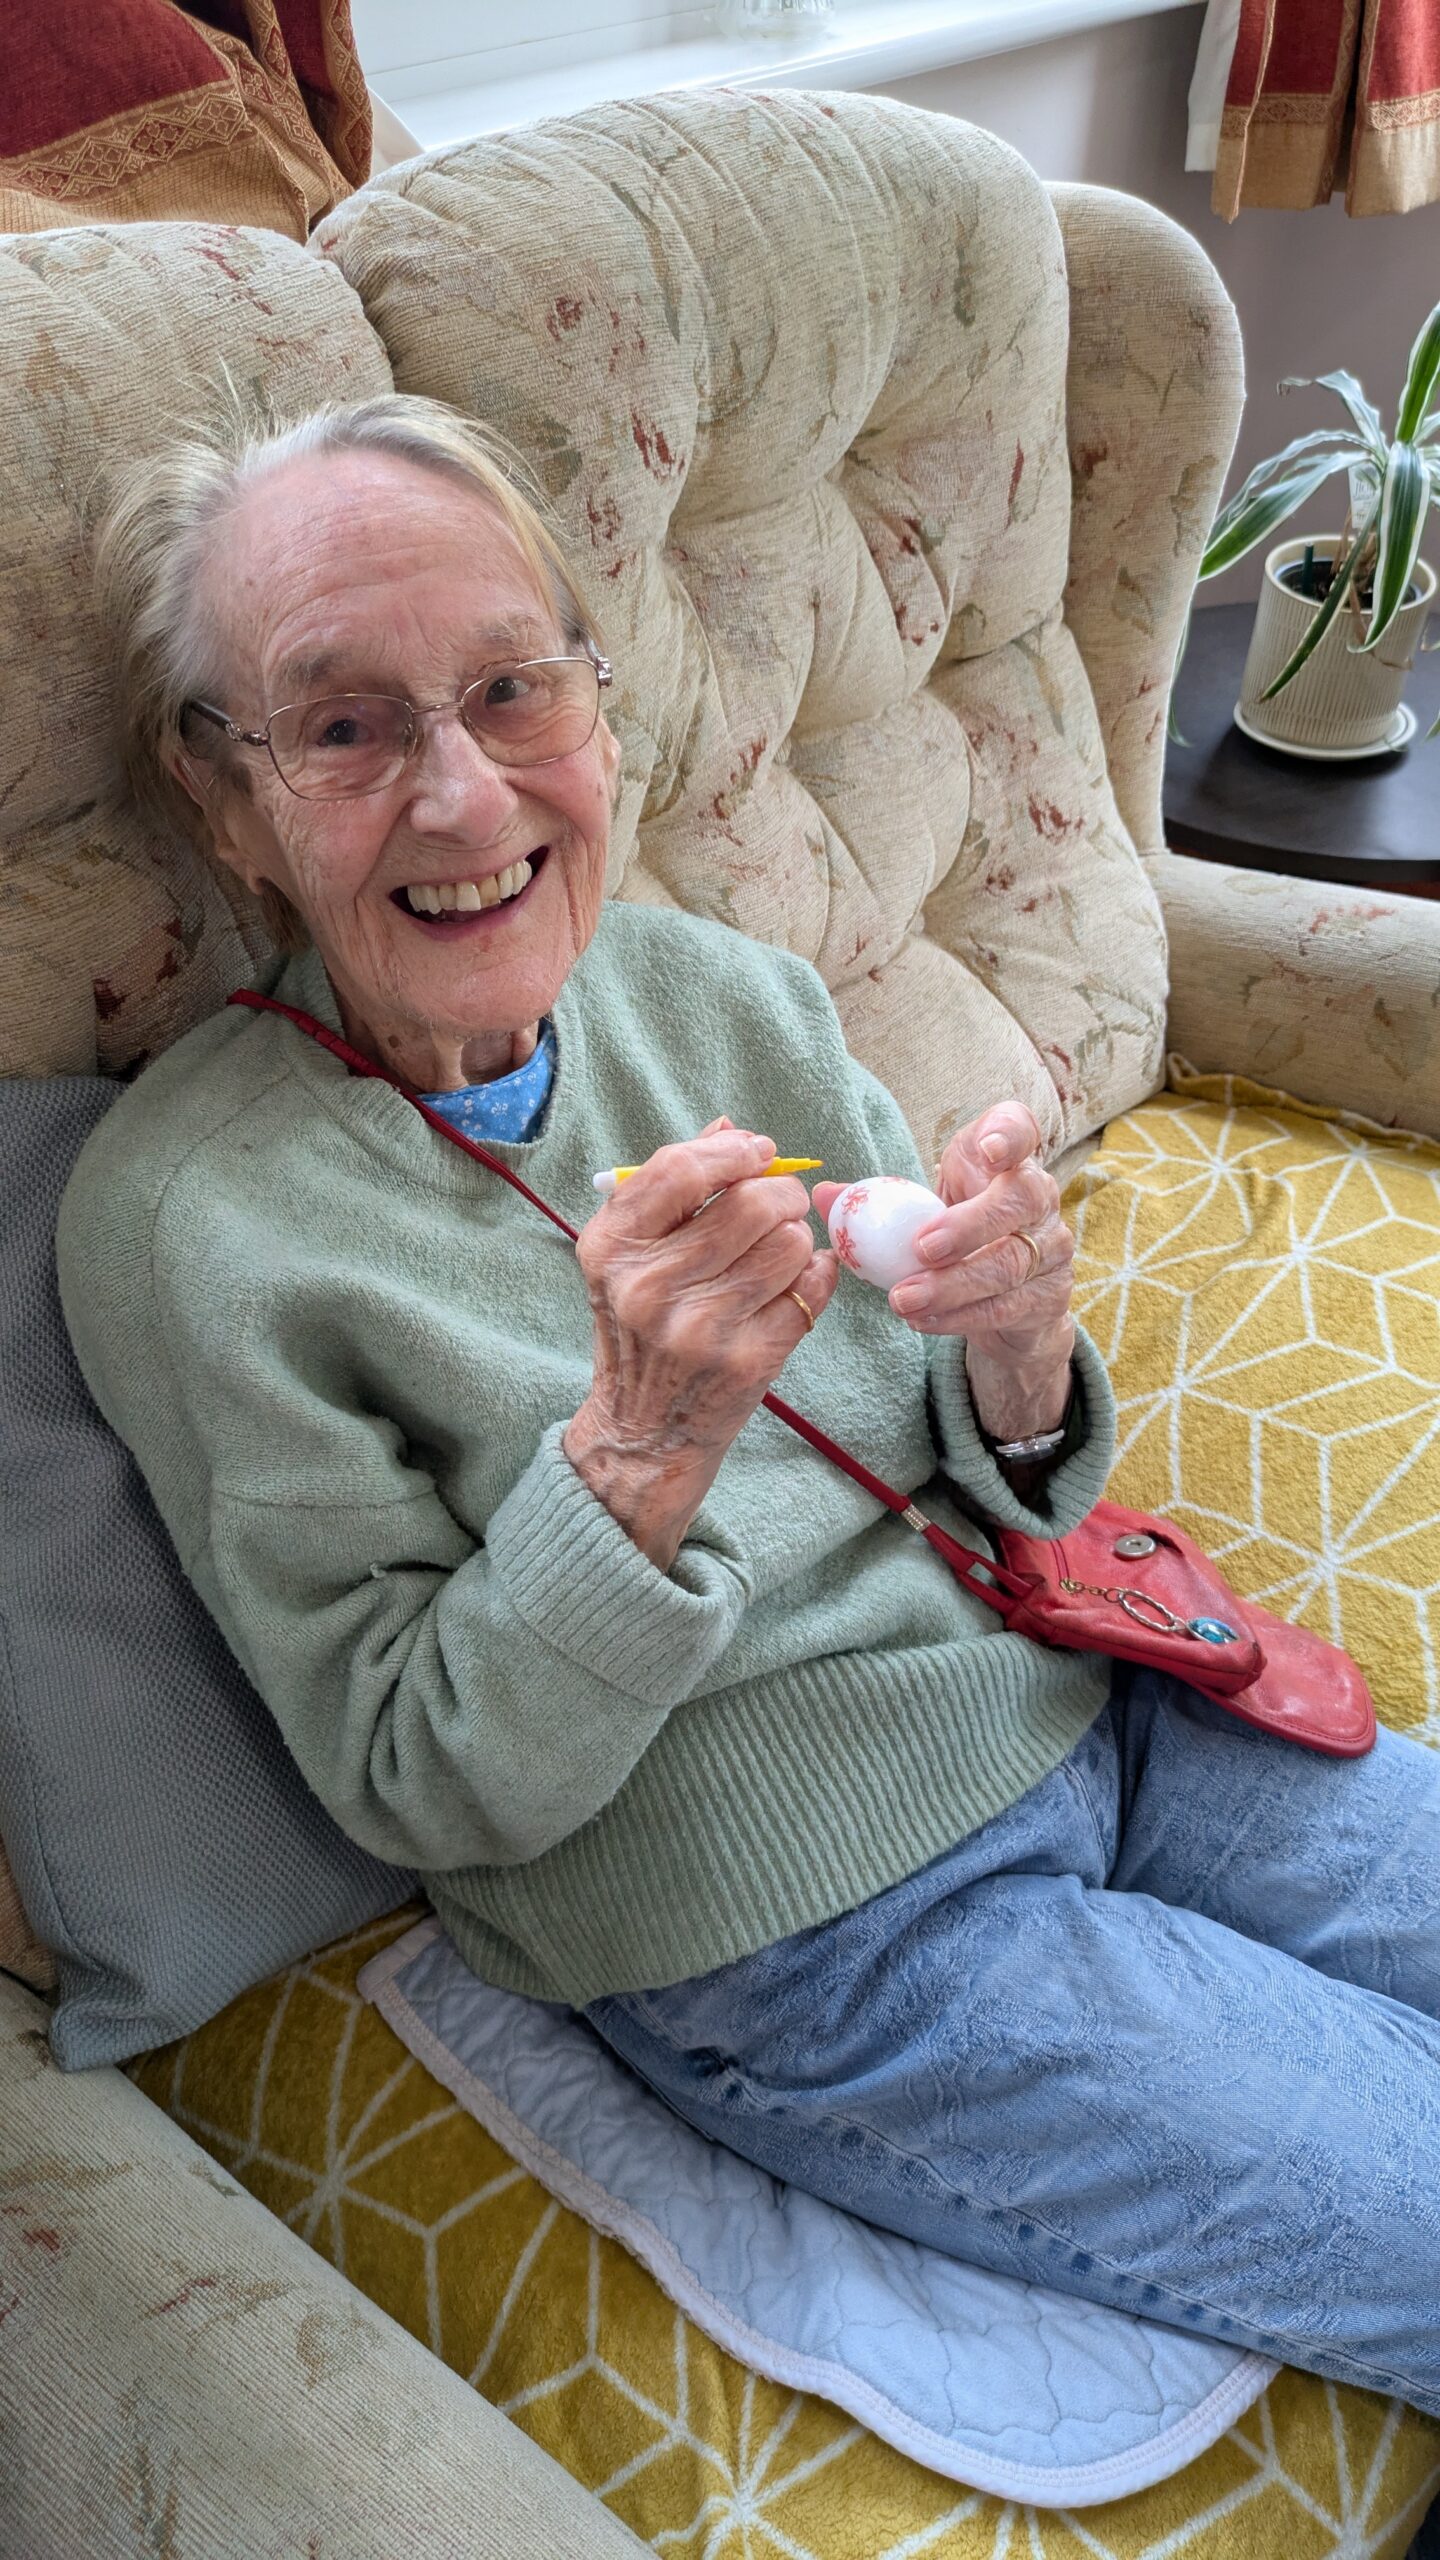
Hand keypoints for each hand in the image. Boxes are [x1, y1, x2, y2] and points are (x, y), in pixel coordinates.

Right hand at [564, 1119, 838, 1567]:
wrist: (644, 1430)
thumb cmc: (640, 1330)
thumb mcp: (628, 1260)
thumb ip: (673, 1190)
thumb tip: (730, 1127)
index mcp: (610, 1249)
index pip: (679, 1170)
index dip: (732, 1152)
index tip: (759, 1150)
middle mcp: (648, 1287)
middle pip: (750, 1203)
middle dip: (780, 1194)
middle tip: (781, 1206)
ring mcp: (699, 1328)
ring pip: (789, 1244)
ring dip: (797, 1239)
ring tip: (780, 1253)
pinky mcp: (747, 1360)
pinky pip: (811, 1290)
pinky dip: (816, 1277)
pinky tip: (797, 1283)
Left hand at [819, 1100, 1075, 1446]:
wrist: (1007, 1297)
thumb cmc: (958, 1234)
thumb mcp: (920, 1210)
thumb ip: (875, 1201)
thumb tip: (823, 1195)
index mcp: (1005, 1160)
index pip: (1022, 1128)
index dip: (1010, 1134)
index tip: (988, 1150)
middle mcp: (1039, 1197)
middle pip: (1021, 1198)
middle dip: (969, 1225)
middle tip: (921, 1248)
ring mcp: (1052, 1248)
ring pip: (1010, 1263)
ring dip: (953, 1285)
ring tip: (903, 1299)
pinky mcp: (1050, 1296)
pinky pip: (1008, 1307)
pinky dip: (961, 1316)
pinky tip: (923, 1320)